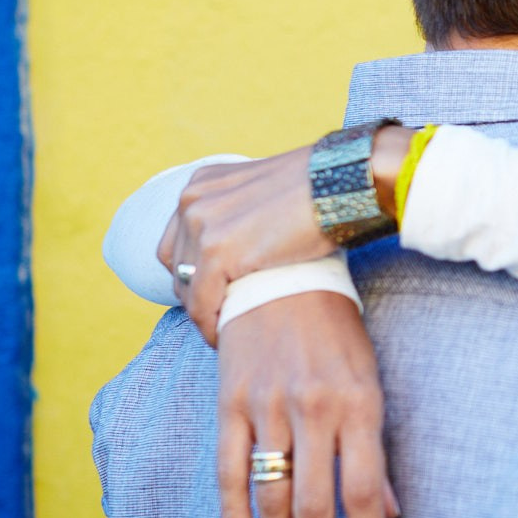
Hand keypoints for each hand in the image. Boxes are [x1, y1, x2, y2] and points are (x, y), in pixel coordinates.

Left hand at [158, 146, 328, 343]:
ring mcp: (202, 225)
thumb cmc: (319, 189)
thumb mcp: (265, 191)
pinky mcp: (217, 251)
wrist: (340, 182)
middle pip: (177, 265)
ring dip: (203, 312)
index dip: (193, 271)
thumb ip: (244, 211)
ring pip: (186, 288)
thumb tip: (247, 244)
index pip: (179, 240)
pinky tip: (224, 335)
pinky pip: (201, 303)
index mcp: (201, 183)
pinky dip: (209, 325)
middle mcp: (193, 200)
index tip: (215, 292)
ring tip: (224, 327)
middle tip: (222, 312)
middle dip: (195, 293)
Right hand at [217, 291, 398, 517]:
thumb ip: (375, 450)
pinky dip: (233, 515)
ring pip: (270, 495)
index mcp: (359, 405)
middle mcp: (313, 409)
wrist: (279, 275)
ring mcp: (267, 407)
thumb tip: (390, 513)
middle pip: (315, 502)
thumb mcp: (372, 382)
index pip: (363, 489)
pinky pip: (228, 470)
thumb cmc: (337, 334)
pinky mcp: (230, 404)